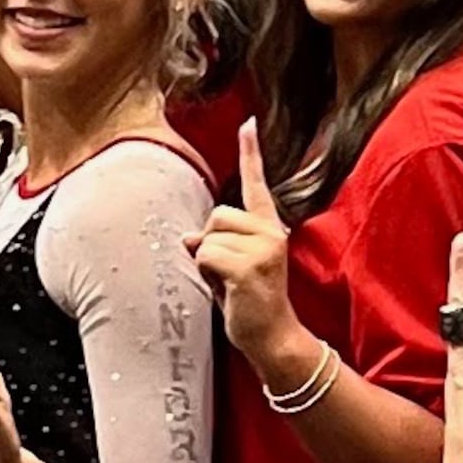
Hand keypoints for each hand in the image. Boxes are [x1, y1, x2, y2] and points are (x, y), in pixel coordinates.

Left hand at [190, 120, 302, 359]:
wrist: (273, 338)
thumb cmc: (251, 304)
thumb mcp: (230, 268)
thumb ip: (214, 246)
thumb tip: (189, 239)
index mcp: (269, 228)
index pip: (256, 185)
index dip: (250, 153)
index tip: (247, 125)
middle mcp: (270, 232)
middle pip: (216, 215)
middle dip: (210, 243)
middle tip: (226, 274)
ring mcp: (263, 247)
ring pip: (207, 237)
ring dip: (207, 262)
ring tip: (228, 284)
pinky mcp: (250, 266)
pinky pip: (206, 256)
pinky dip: (207, 274)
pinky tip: (227, 290)